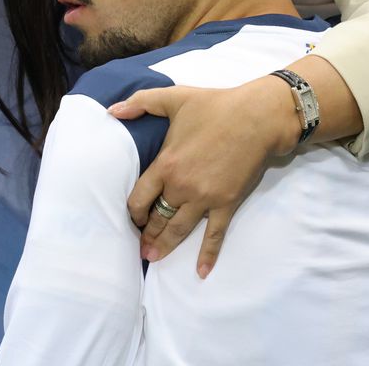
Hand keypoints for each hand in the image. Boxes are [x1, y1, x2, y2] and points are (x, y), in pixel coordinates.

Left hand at [109, 74, 300, 278]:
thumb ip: (140, 103)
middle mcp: (182, 186)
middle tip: (138, 249)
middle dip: (146, 234)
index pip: (140, 197)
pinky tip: (201, 271)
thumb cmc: (215, 106)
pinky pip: (214, 234)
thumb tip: (111, 110)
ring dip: (165, 246)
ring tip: (153, 258)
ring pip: (179, 229)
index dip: (133, 211)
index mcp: (166, 164)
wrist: (257, 118)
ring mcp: (205, 198)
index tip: (132, 218)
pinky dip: (208, 255)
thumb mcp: (174, 97)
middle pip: (157, 218)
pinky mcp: (227, 204)